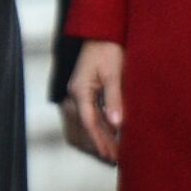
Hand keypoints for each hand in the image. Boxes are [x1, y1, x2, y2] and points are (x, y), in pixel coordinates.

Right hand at [67, 40, 125, 163]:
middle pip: (82, 128)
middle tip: (114, 159)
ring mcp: (76, 95)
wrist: (101, 31)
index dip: (100, 141)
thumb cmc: (108, 49)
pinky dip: (96, 129)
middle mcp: (73, 95)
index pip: (89, 123)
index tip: (111, 155)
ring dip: (96, 139)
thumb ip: (114, 99)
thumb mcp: (114, 74)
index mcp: (79, 90)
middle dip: (98, 144)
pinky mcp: (82, 93)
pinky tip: (109, 135)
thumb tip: (116, 124)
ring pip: (82, 125)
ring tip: (112, 152)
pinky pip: (86, 117)